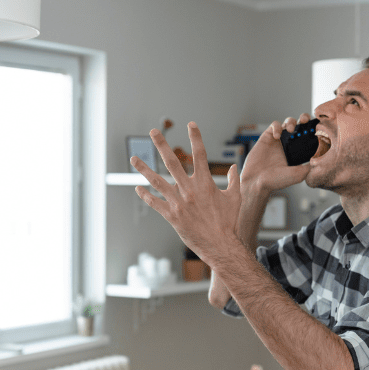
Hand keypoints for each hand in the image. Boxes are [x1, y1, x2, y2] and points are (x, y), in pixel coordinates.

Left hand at [130, 122, 241, 262]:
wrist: (221, 245)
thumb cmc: (229, 222)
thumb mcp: (235, 198)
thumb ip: (233, 180)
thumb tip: (234, 167)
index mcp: (206, 183)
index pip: (200, 154)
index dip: (195, 137)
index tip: (190, 124)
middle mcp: (189, 190)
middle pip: (172, 162)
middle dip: (162, 145)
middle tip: (154, 132)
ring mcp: (179, 203)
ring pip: (157, 181)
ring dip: (144, 169)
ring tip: (134, 158)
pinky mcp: (172, 216)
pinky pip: (155, 203)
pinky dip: (146, 195)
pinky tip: (138, 188)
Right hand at [240, 113, 311, 196]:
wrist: (256, 181)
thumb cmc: (275, 181)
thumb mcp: (298, 175)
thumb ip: (309, 166)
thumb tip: (320, 159)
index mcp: (298, 152)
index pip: (308, 137)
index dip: (313, 130)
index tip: (317, 127)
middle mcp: (289, 144)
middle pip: (300, 125)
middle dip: (304, 119)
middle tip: (305, 120)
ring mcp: (278, 140)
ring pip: (288, 122)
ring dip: (291, 122)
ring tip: (290, 129)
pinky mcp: (267, 137)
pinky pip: (274, 125)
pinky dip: (277, 127)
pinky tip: (277, 136)